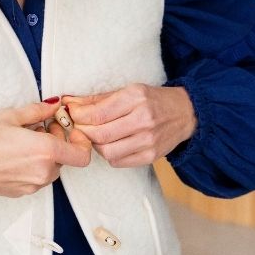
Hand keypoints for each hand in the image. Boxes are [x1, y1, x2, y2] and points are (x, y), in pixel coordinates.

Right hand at [0, 100, 91, 214]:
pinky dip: (33, 165)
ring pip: (52, 169)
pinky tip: (14, 154)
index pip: (83, 154)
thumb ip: (38, 111)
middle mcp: (43, 172)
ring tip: (23, 140)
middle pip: (66, 159)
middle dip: (58, 142)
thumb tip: (54, 105)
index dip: (80, 141)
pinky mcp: (22, 192)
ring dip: (45, 155)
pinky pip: (37, 177)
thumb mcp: (9, 116)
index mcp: (46, 151)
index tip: (66, 129)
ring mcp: (33, 185)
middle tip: (39, 127)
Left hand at [62, 83, 195, 167]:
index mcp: (136, 98)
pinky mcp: (151, 156)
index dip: (78, 116)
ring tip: (96, 136)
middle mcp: (143, 120)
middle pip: (99, 135)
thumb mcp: (128, 91)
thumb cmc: (153, 99)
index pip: (97, 114)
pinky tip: (111, 144)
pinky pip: (118, 162)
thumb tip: (68, 102)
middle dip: (82, 132)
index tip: (71, 114)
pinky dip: (109, 155)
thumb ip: (97, 99)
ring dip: (95, 145)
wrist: (186, 113)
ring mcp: (148, 141)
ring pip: (107, 152)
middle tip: (79, 127)